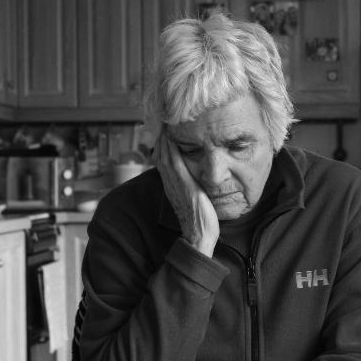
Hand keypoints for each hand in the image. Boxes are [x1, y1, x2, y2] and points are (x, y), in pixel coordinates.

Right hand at [156, 134, 218, 255]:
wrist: (198, 236)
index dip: (163, 148)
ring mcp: (175, 185)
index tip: (165, 135)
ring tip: (166, 125)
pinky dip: (172, 149)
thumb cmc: (200, 223)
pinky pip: (175, 162)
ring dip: (164, 140)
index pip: (163, 163)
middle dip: (161, 140)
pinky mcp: (184, 185)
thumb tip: (198, 184)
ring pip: (165, 157)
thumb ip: (193, 191)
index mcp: (172, 188)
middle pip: (160, 157)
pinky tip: (172, 137)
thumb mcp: (194, 202)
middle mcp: (170, 185)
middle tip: (162, 124)